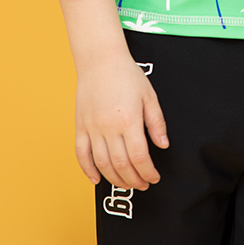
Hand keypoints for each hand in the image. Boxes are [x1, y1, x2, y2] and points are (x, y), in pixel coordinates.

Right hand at [75, 53, 168, 188]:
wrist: (100, 59)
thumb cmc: (127, 75)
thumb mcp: (149, 96)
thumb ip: (156, 122)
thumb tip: (163, 145)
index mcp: (129, 120)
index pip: (139, 157)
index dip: (148, 172)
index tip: (154, 177)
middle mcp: (109, 128)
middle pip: (121, 165)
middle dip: (134, 180)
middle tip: (143, 185)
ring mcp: (92, 128)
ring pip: (102, 164)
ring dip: (115, 179)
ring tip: (126, 184)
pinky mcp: (80, 126)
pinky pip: (81, 154)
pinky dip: (87, 170)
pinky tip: (96, 179)